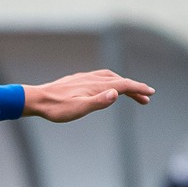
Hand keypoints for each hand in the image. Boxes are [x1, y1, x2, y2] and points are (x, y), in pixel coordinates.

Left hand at [22, 70, 154, 121]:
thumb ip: (98, 101)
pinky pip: (100, 77)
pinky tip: (106, 87)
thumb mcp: (78, 109)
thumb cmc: (56, 108)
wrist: (36, 99)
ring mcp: (84, 78)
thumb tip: (116, 93)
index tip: (151, 93)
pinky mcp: (77, 80)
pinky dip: (110, 81)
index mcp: (96, 85)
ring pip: (110, 77)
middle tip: (146, 98)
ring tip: (130, 93)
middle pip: (119, 81)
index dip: (138, 89)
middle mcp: (92, 78)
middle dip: (134, 88)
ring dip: (123, 84)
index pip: (123, 85)